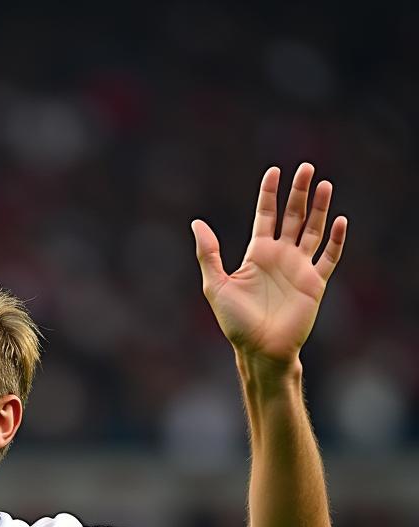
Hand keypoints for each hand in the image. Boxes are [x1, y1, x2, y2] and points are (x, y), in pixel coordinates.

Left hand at [191, 163, 346, 366]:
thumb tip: (196, 223)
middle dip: (299, 192)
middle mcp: (280, 256)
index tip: (274, 171)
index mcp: (257, 254)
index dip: (269, 194)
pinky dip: (335, 239)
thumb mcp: (216, 285)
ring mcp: (299, 268)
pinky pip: (329, 257)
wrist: (259, 349)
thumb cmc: (235, 322)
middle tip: (307, 167)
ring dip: (320, 208)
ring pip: (313, 230)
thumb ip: (208, 254)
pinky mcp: (314, 283)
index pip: (265, 216)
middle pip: (293, 216)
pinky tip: (339, 220)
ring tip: (324, 184)